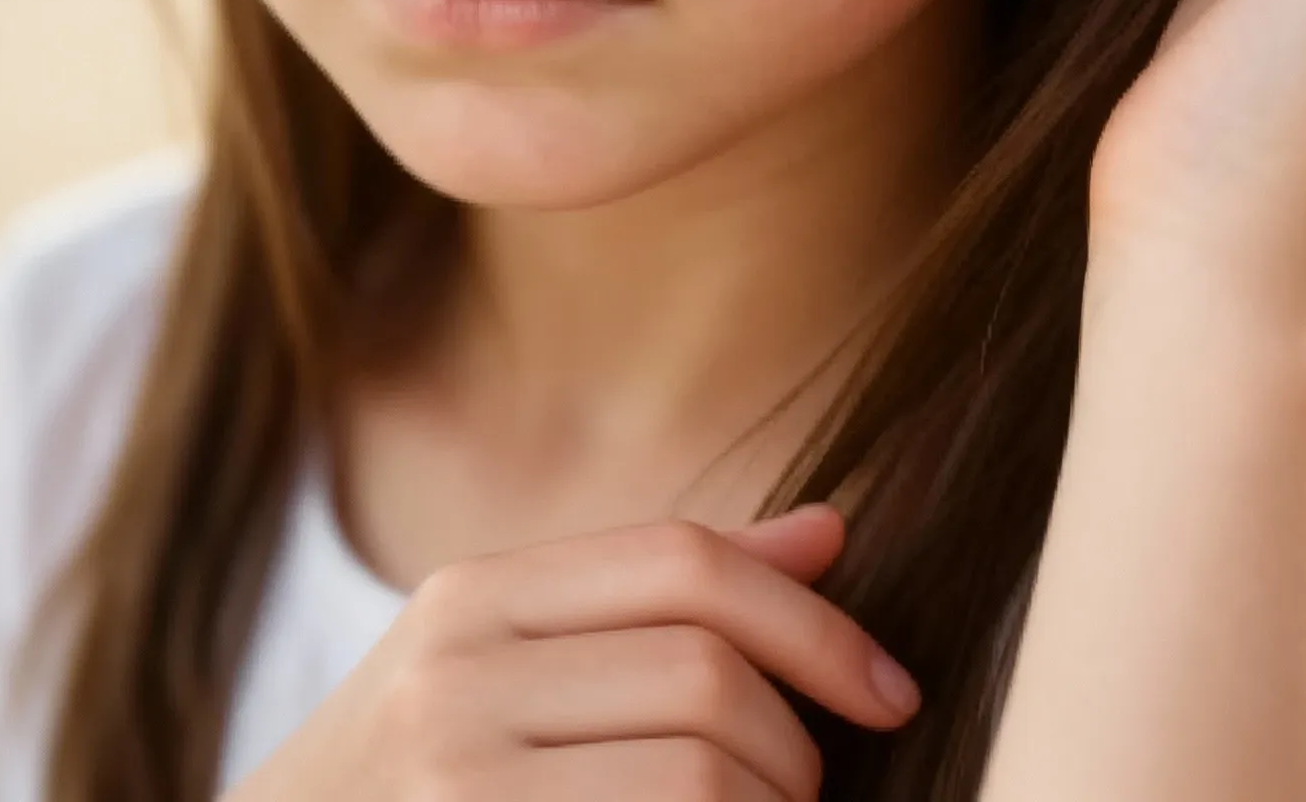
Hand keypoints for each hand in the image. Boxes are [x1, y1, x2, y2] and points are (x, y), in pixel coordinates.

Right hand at [223, 503, 918, 801]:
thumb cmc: (413, 780)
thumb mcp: (508, 662)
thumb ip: (659, 597)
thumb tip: (829, 530)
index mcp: (473, 599)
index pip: (687, 564)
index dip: (815, 623)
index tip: (892, 689)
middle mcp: (452, 681)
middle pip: (708, 677)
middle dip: (799, 746)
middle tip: (806, 791)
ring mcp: (454, 789)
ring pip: (703, 780)